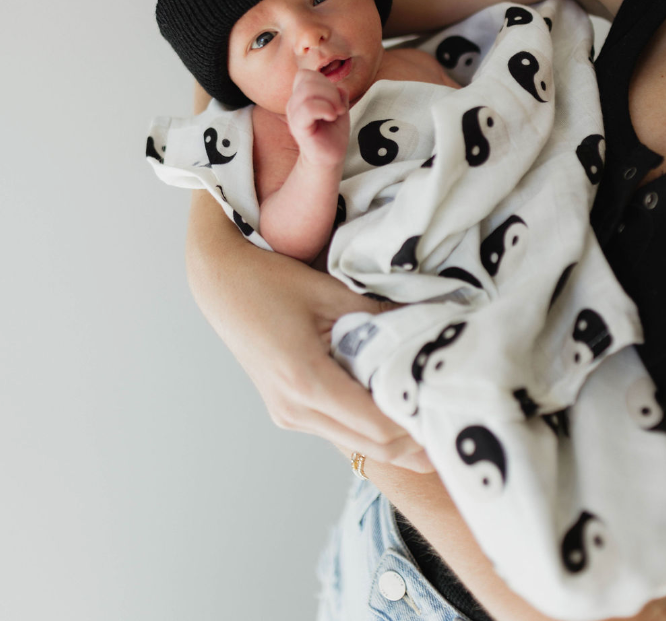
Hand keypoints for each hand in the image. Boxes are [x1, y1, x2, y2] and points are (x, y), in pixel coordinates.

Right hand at [187, 191, 432, 472]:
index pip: (378, 426)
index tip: (452, 413)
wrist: (221, 284)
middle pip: (371, 446)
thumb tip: (427, 324)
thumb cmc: (270, 281)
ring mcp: (288, 415)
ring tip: (429, 415)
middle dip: (414, 442)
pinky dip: (368, 424)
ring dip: (392, 435)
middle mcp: (295, 411)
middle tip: (454, 427)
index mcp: (306, 383)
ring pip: (356, 441)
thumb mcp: (330, 292)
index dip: (417, 426)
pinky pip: (338, 427)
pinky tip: (391, 406)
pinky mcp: (286, 409)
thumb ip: (381, 315)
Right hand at [286, 69, 349, 166]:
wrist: (329, 157)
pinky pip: (307, 108)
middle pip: (307, 78)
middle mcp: (294, 103)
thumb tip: (340, 87)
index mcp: (301, 97)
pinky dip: (324, 108)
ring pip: (307, 90)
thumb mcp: (338, 108)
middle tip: (339, 108)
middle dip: (330, 89)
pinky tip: (331, 117)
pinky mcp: (298, 127)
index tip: (336, 100)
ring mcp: (294, 115)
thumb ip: (338, 94)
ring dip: (329, 99)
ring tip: (335, 113)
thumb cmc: (332, 134)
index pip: (306, 75)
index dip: (324, 81)